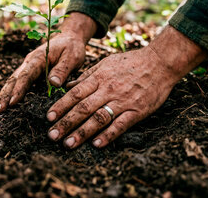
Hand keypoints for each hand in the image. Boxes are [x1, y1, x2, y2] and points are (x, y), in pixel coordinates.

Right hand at [0, 13, 96, 113]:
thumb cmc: (72, 47)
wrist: (69, 37)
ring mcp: (28, 66)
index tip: (12, 103)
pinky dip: (10, 92)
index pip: (26, 75)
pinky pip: (18, 82)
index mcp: (39, 58)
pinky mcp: (31, 71)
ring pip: (13, 81)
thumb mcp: (72, 57)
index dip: (19, 90)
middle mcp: (30, 62)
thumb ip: (62, 70)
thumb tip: (53, 83)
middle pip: (14, 79)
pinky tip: (5, 103)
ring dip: (4, 94)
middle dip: (5, 95)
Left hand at [46, 26, 207, 148]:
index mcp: (99, 77)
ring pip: (99, 118)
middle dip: (66, 123)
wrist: (159, 63)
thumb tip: (68, 86)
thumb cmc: (130, 62)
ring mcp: (123, 101)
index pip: (75, 93)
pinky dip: (108, 135)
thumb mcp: (106, 63)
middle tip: (52, 136)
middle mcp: (108, 90)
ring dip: (82, 132)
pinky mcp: (137, 111)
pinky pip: (121, 125)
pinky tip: (97, 144)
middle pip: (83, 108)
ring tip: (68, 144)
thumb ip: (87, 76)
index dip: (61, 106)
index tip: (49, 117)